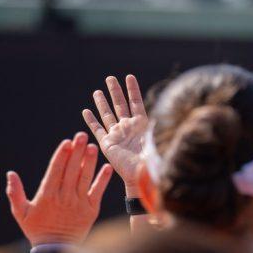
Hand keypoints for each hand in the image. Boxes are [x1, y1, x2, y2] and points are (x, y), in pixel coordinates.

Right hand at [6, 132, 112, 245]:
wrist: (56, 250)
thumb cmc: (36, 230)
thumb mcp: (21, 212)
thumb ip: (15, 193)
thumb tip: (10, 174)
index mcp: (47, 196)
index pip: (55, 170)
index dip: (62, 155)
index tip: (67, 142)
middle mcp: (64, 197)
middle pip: (71, 170)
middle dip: (77, 152)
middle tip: (82, 135)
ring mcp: (79, 203)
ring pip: (85, 178)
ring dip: (90, 162)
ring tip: (93, 147)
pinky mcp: (91, 210)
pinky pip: (97, 192)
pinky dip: (103, 180)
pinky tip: (107, 167)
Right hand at [82, 74, 148, 194]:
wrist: (141, 176)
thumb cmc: (152, 159)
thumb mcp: (156, 138)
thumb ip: (157, 126)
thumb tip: (166, 112)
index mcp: (141, 125)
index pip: (136, 102)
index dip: (132, 90)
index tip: (129, 76)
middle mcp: (128, 127)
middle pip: (120, 105)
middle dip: (115, 91)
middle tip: (110, 78)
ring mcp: (117, 135)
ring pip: (107, 115)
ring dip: (102, 103)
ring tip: (97, 91)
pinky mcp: (107, 144)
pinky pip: (98, 129)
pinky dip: (91, 120)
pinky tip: (86, 111)